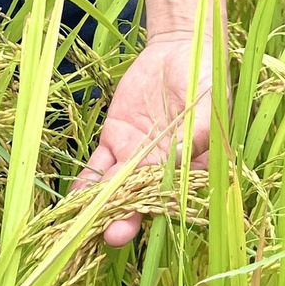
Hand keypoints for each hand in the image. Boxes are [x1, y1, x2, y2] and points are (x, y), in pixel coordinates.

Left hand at [73, 31, 211, 245]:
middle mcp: (163, 170)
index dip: (162, 214)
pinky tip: (74, 199)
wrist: (180, 49)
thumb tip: (180, 159)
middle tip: (113, 236)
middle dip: (127, 219)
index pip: (177, 198)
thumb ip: (197, 132)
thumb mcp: (210, 104)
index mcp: (193, 169)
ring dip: (102, 207)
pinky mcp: (115, 139)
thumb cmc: (206, 78)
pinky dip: (87, 183)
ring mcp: (137, 156)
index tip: (149, 227)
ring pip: (117, 188)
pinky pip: (99, 166)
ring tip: (84, 223)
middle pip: (143, 200)